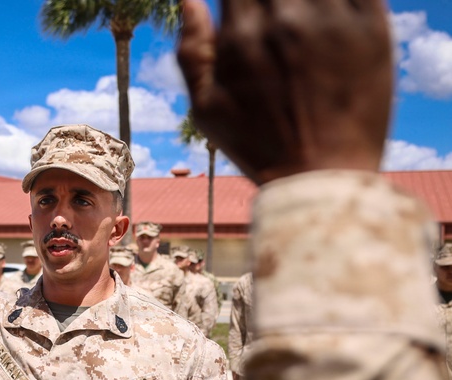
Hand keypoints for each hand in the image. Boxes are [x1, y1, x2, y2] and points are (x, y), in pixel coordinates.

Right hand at [177, 0, 392, 183]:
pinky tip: (329, 16)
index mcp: (241, 35)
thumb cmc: (258, 147)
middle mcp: (285, 19)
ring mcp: (331, 20)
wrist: (320, 177)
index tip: (247, 7)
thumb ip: (191, 50)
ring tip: (302, 20)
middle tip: (278, 18)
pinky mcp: (372, 27)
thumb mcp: (206, 108)